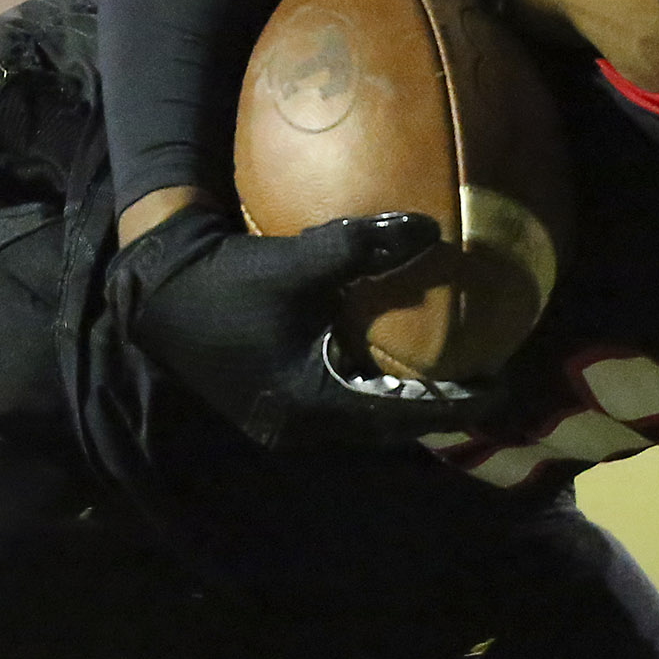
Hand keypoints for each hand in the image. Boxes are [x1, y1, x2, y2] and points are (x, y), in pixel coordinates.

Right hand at [110, 203, 488, 449]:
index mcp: (313, 405)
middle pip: (389, 428)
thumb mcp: (299, 261)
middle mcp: (303, 427)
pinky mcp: (274, 405)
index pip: (404, 415)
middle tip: (487, 382)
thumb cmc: (227, 280)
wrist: (156, 290)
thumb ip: (364, 247)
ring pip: (364, 421)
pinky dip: (375, 389)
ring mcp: (285, 421)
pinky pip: (341, 406)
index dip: (458, 404)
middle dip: (438, 409)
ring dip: (406, 402)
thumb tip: (430, 230)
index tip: (502, 388)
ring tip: (451, 375)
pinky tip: (393, 360)